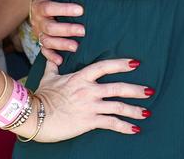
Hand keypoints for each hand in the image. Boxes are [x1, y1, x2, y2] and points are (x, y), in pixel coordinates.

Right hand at [14, 58, 151, 141]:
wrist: (33, 116)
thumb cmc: (40, 96)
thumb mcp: (48, 78)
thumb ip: (53, 66)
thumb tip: (50, 55)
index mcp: (81, 77)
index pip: (105, 66)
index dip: (121, 64)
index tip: (136, 63)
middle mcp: (89, 90)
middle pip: (118, 88)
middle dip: (136, 90)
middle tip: (150, 91)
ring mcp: (90, 106)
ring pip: (118, 106)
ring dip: (135, 110)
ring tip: (147, 112)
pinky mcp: (88, 121)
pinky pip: (111, 123)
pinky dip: (124, 126)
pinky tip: (135, 129)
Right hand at [30, 0, 83, 64]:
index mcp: (38, 5)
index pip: (48, 8)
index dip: (64, 9)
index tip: (80, 10)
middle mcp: (37, 20)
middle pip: (49, 28)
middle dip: (66, 30)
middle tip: (83, 30)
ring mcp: (40, 31)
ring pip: (47, 41)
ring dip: (61, 45)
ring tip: (76, 47)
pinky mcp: (43, 39)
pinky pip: (44, 50)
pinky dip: (51, 56)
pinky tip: (60, 61)